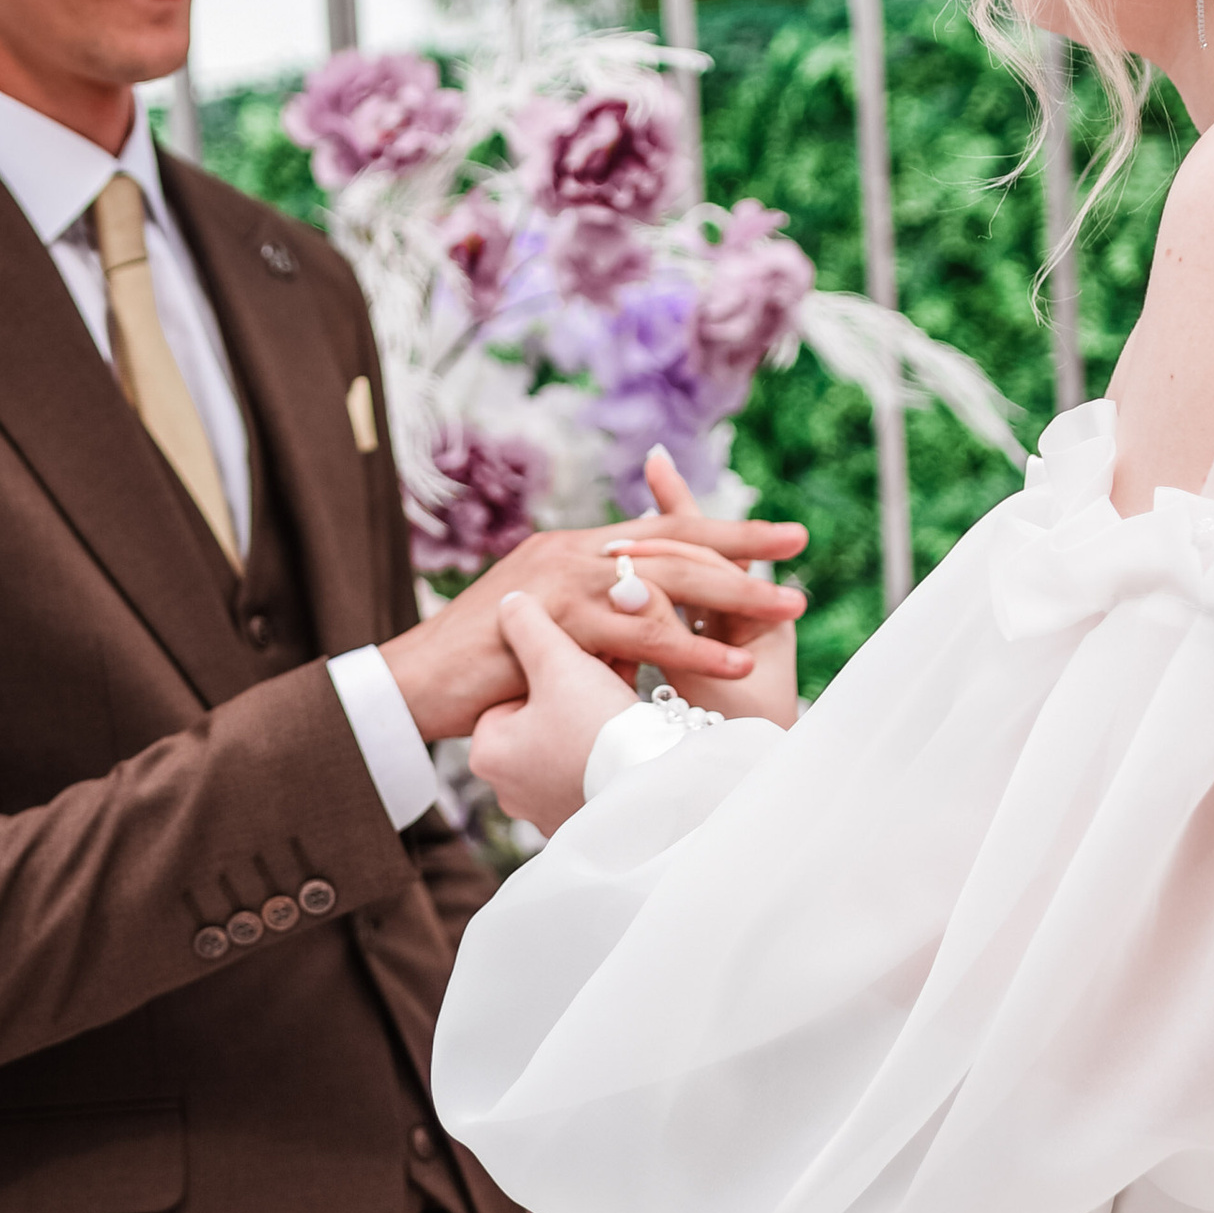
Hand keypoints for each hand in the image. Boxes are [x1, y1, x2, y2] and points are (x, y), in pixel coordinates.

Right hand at [380, 483, 806, 743]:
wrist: (414, 684)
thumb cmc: (478, 670)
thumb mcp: (547, 634)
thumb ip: (592, 627)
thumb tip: (635, 644)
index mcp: (574, 551)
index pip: (659, 529)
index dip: (717, 529)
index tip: (774, 535)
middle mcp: (573, 552)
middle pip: (673, 541)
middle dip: (742, 545)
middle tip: (799, 544)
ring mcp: (563, 579)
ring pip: (665, 579)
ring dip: (733, 594)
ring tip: (788, 607)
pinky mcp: (555, 617)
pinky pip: (637, 630)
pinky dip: (690, 648)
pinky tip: (732, 662)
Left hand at [470, 594, 651, 837]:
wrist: (651, 785)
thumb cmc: (598, 723)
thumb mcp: (558, 659)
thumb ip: (529, 623)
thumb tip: (512, 601)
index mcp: (487, 753)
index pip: (512, 690)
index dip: (551, 666)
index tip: (582, 658)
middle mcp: (507, 790)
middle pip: (541, 717)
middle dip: (573, 691)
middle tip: (607, 673)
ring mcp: (544, 811)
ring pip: (567, 742)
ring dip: (592, 718)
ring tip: (623, 699)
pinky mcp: (580, 822)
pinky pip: (588, 770)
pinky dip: (606, 750)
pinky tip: (631, 732)